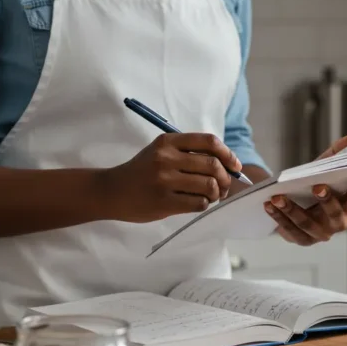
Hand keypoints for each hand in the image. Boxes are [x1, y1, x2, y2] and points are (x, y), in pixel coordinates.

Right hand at [103, 133, 241, 222]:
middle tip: (223, 187)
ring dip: (216, 193)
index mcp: (168, 141)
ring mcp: (164, 180)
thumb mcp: (160, 152)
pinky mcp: (163, 201)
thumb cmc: (142, 171)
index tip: (235, 166)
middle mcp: (166, 158)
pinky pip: (198, 203)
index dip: (228, 154)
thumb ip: (189, 154)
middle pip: (213, 165)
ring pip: (209, 186)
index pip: (209, 142)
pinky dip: (204, 204)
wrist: (112, 191)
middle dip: (226, 179)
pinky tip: (197, 202)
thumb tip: (227, 165)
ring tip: (211, 196)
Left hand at [263, 135, 346, 245]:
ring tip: (278, 196)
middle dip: (327, 200)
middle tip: (318, 186)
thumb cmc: (313, 185)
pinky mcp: (303, 240)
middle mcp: (337, 223)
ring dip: (292, 210)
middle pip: (335, 214)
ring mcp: (320, 234)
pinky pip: (290, 230)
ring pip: (307, 223)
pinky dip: (278, 216)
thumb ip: (337, 154)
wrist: (294, 206)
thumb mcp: (323, 168)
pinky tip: (269, 204)